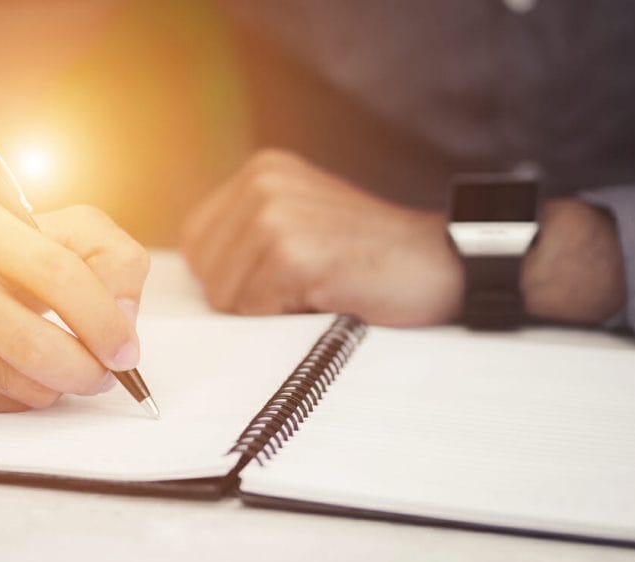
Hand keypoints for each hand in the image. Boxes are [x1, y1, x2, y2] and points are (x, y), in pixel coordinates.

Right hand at [0, 196, 149, 411]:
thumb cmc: (3, 258)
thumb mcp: (63, 232)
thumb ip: (113, 258)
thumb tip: (124, 317)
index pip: (58, 274)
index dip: (104, 320)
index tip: (126, 350)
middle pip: (33, 344)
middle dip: (87, 370)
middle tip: (107, 374)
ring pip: (20, 384)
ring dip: (61, 385)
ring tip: (67, 367)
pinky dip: (26, 396)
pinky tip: (20, 371)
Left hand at [182, 150, 463, 324]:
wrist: (438, 262)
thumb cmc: (366, 256)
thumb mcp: (299, 221)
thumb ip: (246, 235)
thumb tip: (196, 276)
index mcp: (260, 171)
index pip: (196, 243)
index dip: (230, 277)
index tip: (278, 278)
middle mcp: (263, 183)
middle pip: (205, 272)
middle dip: (246, 295)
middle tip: (304, 284)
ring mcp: (276, 215)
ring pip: (225, 295)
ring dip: (268, 308)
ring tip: (316, 286)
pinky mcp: (293, 253)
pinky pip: (254, 309)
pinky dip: (285, 317)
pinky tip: (325, 295)